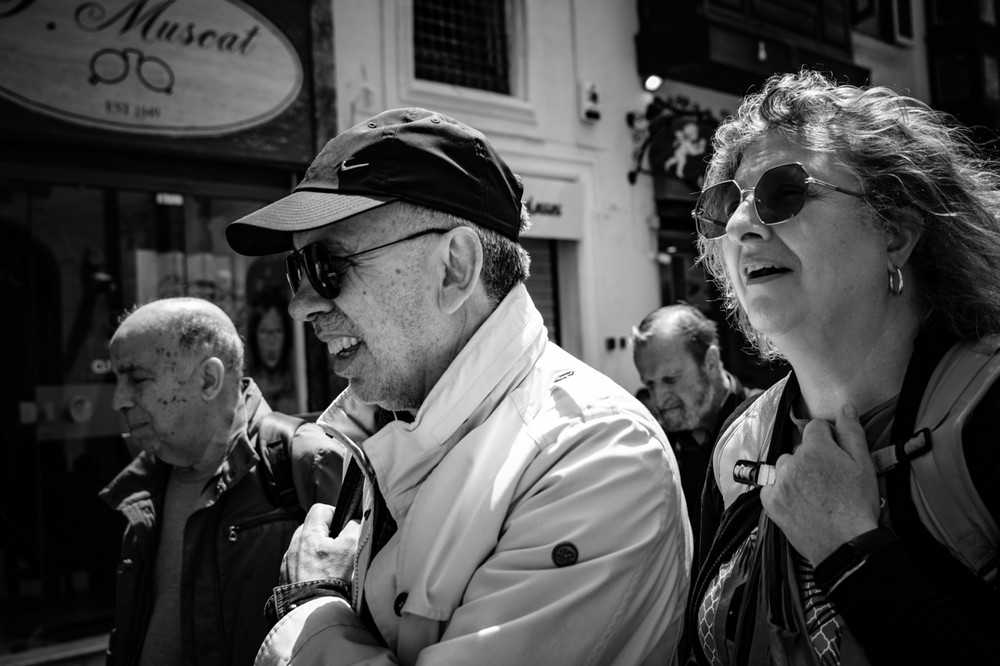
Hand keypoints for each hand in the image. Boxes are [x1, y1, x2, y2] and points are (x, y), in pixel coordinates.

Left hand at [279, 503, 359, 585]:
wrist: (312, 614)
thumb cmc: (333, 578)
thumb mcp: (352, 547)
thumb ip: (355, 527)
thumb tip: (355, 522)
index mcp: (307, 534)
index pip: (320, 509)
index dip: (336, 514)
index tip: (346, 529)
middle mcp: (293, 547)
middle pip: (311, 530)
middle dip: (327, 536)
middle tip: (341, 550)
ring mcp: (287, 566)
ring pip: (305, 550)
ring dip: (317, 555)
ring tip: (331, 569)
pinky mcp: (286, 583)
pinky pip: (300, 569)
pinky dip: (310, 572)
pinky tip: (321, 582)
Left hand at [760, 404, 879, 563]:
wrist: (844, 544)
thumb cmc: (857, 504)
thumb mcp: (863, 464)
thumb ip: (851, 432)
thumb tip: (845, 408)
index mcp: (815, 448)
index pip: (815, 427)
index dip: (828, 438)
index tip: (836, 454)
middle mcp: (791, 461)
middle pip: (799, 449)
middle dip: (812, 458)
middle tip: (829, 479)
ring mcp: (778, 482)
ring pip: (784, 467)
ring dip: (795, 474)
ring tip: (815, 493)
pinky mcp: (770, 502)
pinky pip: (771, 487)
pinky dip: (781, 491)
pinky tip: (799, 502)